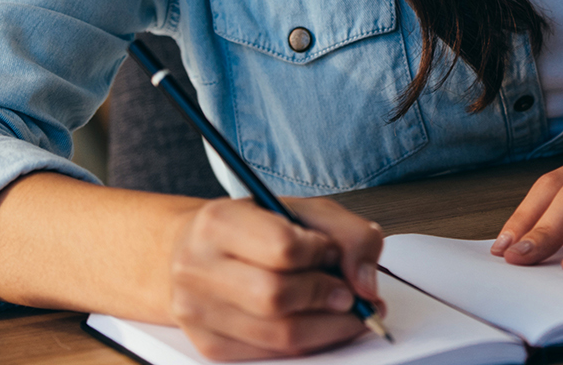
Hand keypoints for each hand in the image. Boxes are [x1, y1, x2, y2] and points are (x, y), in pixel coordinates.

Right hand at [166, 196, 384, 360]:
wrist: (197, 250)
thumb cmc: (256, 228)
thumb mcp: (305, 211)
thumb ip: (349, 235)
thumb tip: (365, 285)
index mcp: (219, 222)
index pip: (283, 247)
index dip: (321, 254)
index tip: (332, 254)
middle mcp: (196, 268)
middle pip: (276, 297)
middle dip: (326, 297)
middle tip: (350, 294)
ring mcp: (196, 312)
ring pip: (277, 335)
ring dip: (326, 327)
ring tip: (344, 311)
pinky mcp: (208, 345)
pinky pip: (269, 355)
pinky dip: (306, 343)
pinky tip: (318, 324)